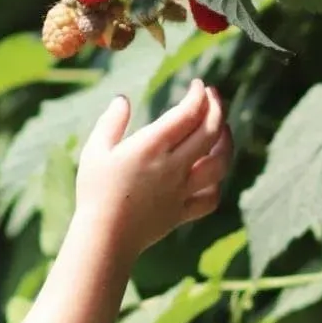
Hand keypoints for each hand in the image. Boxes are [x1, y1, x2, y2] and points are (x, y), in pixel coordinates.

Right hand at [71, 78, 232, 261]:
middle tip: (213, 96)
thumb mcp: (95, 151)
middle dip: (217, 108)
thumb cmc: (95, 192)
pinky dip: (217, 185)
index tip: (197, 85)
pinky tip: (212, 175)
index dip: (199, 94)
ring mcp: (181, 191)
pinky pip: (211, 199)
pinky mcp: (182, 213)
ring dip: (226, 143)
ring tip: (222, 130)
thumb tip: (122, 100)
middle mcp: (173, 166)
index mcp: (152, 146)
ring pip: (220, 164)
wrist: (103, 238)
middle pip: (210, 132)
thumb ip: (111, 122)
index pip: (189, 112)